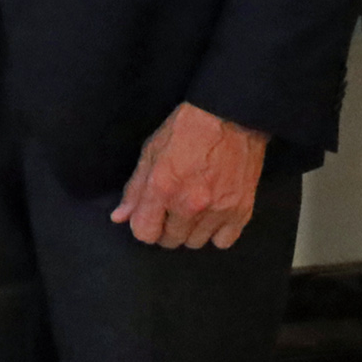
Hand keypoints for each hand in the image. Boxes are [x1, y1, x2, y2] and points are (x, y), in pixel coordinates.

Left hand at [112, 101, 268, 248]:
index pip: (145, 233)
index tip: (148, 217)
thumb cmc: (185, 131)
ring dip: (190, 231)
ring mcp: (218, 210)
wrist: (229, 118)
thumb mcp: (150, 153)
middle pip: (170, 240)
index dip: (143, 227)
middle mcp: (190, 204)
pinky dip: (216, 233)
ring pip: (195, 242)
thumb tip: (120, 217)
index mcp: (162, 188)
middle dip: (165, 228)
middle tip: (170, 210)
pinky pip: (224, 241)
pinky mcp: (242, 211)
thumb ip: (134, 190)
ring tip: (192, 211)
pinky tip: (212, 216)